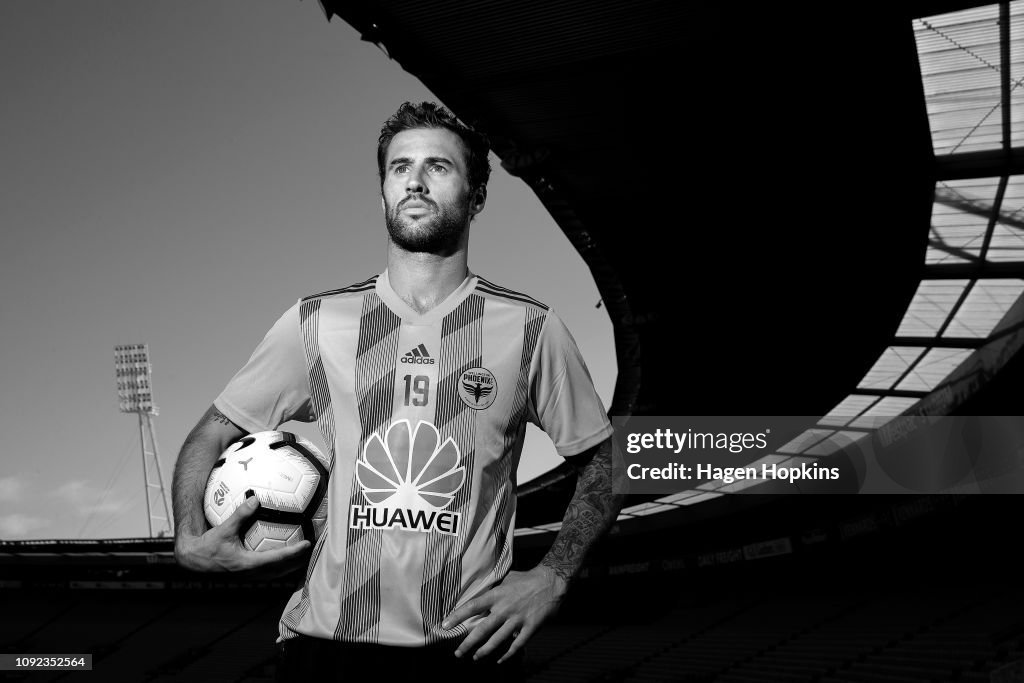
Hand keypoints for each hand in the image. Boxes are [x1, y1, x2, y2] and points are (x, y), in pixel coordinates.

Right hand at [174, 495, 310, 577]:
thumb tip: (255, 498)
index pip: (277, 559)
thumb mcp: (223, 529)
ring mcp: (250, 577)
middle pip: (282, 570)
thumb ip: (240, 514)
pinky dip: (281, 566)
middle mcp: (251, 573)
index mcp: (247, 564)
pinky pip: (270, 573)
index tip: (308, 545)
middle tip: (314, 550)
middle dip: (299, 561)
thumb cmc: (207, 546)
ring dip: (292, 566)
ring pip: (277, 574)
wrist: (194, 561)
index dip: (294, 553)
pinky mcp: (247, 576)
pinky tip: (286, 558)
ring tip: (305, 556)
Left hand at [442, 564, 568, 662]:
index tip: (445, 625)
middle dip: (468, 644)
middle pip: (482, 630)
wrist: (552, 581)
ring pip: (497, 640)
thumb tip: (480, 592)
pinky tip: (500, 660)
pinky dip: (507, 654)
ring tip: (475, 657)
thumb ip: (494, 588)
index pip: (472, 607)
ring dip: (484, 651)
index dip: (457, 616)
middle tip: (458, 653)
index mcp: (497, 595)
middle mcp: (505, 609)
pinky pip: (516, 645)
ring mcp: (517, 619)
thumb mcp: (507, 579)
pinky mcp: (530, 627)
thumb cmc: (528, 579)